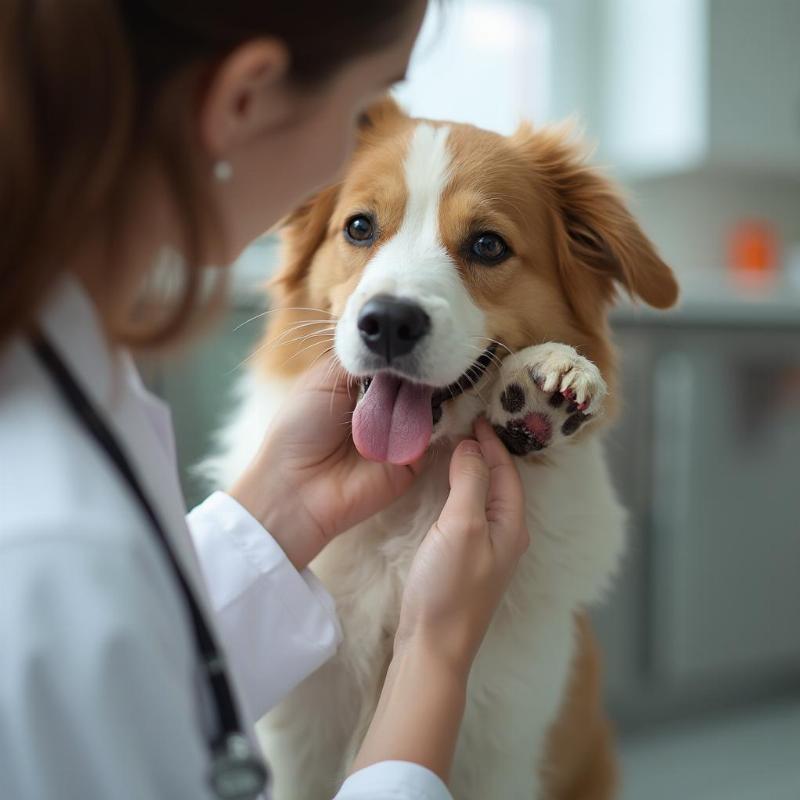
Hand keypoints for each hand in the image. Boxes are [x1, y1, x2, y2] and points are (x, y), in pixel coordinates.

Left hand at [230, 360, 423, 569]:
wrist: (297, 486)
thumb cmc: (299, 430)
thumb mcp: (323, 380)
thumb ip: (357, 359)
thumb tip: (389, 341)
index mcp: (359, 389)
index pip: (389, 363)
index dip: (398, 350)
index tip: (408, 331)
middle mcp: (383, 409)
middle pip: (412, 381)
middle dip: (417, 367)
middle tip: (422, 351)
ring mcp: (400, 434)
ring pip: (428, 404)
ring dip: (427, 389)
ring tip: (426, 374)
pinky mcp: (413, 460)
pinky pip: (433, 435)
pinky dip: (435, 418)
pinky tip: (431, 402)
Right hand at [395, 417, 529, 671]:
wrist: (433, 646)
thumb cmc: (450, 587)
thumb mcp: (462, 526)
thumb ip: (470, 482)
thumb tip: (472, 446)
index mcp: (512, 526)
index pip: (507, 471)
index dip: (493, 442)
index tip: (475, 416)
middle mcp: (506, 536)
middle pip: (501, 483)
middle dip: (486, 452)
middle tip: (464, 423)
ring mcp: (486, 551)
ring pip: (485, 498)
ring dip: (473, 471)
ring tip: (455, 446)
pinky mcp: (466, 561)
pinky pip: (470, 513)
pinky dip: (460, 491)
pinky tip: (445, 486)